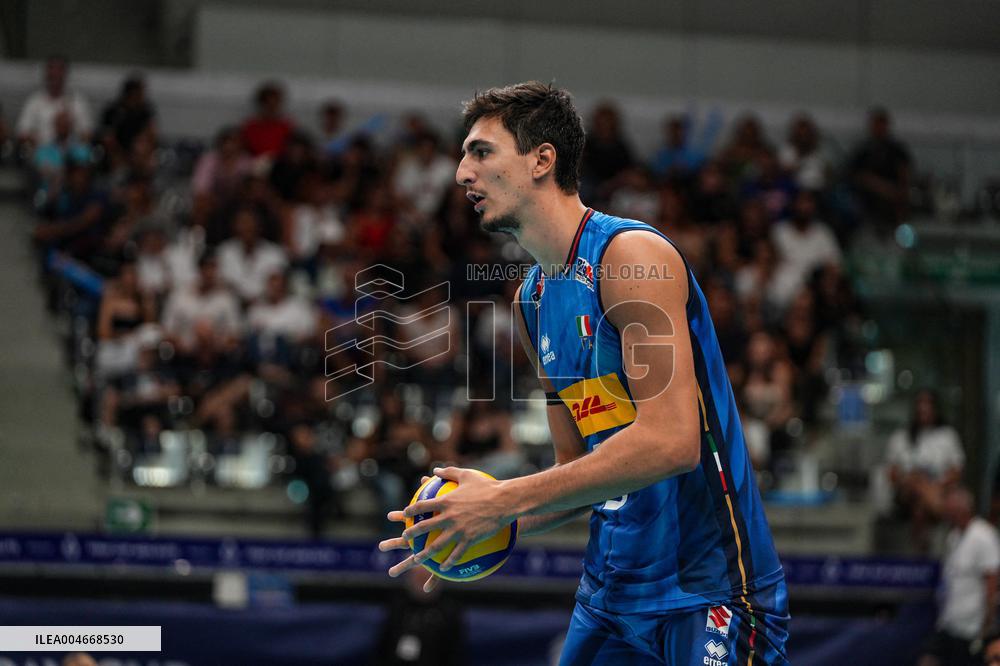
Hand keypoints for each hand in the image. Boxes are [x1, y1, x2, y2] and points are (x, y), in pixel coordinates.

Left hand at [378, 466, 513, 577]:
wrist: (505, 501)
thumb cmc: (488, 486)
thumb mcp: (467, 475)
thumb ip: (449, 472)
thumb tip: (435, 469)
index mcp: (446, 501)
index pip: (422, 506)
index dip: (411, 510)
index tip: (405, 513)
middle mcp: (449, 516)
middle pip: (424, 527)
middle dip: (411, 533)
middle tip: (404, 537)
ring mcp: (458, 529)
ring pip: (436, 545)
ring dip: (424, 553)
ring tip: (417, 559)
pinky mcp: (470, 539)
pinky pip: (456, 553)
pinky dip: (448, 561)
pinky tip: (443, 568)